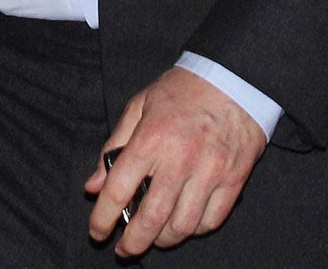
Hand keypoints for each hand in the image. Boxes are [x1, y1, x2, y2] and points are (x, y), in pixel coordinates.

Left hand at [86, 66, 266, 256]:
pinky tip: (184, 224)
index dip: (103, 218)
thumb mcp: (139, 105)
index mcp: (151, 138)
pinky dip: (194, 230)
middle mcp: (180, 158)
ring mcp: (210, 171)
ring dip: (163, 240)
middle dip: (133, 243)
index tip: (98, 232)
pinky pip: (211, 220)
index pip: (119, 189)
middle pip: (151, 218)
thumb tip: (93, 186)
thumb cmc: (182, 90)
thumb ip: (113, 146)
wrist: (233, 77)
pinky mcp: (234, 179)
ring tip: (154, 238)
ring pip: (182, 226)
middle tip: (125, 249)